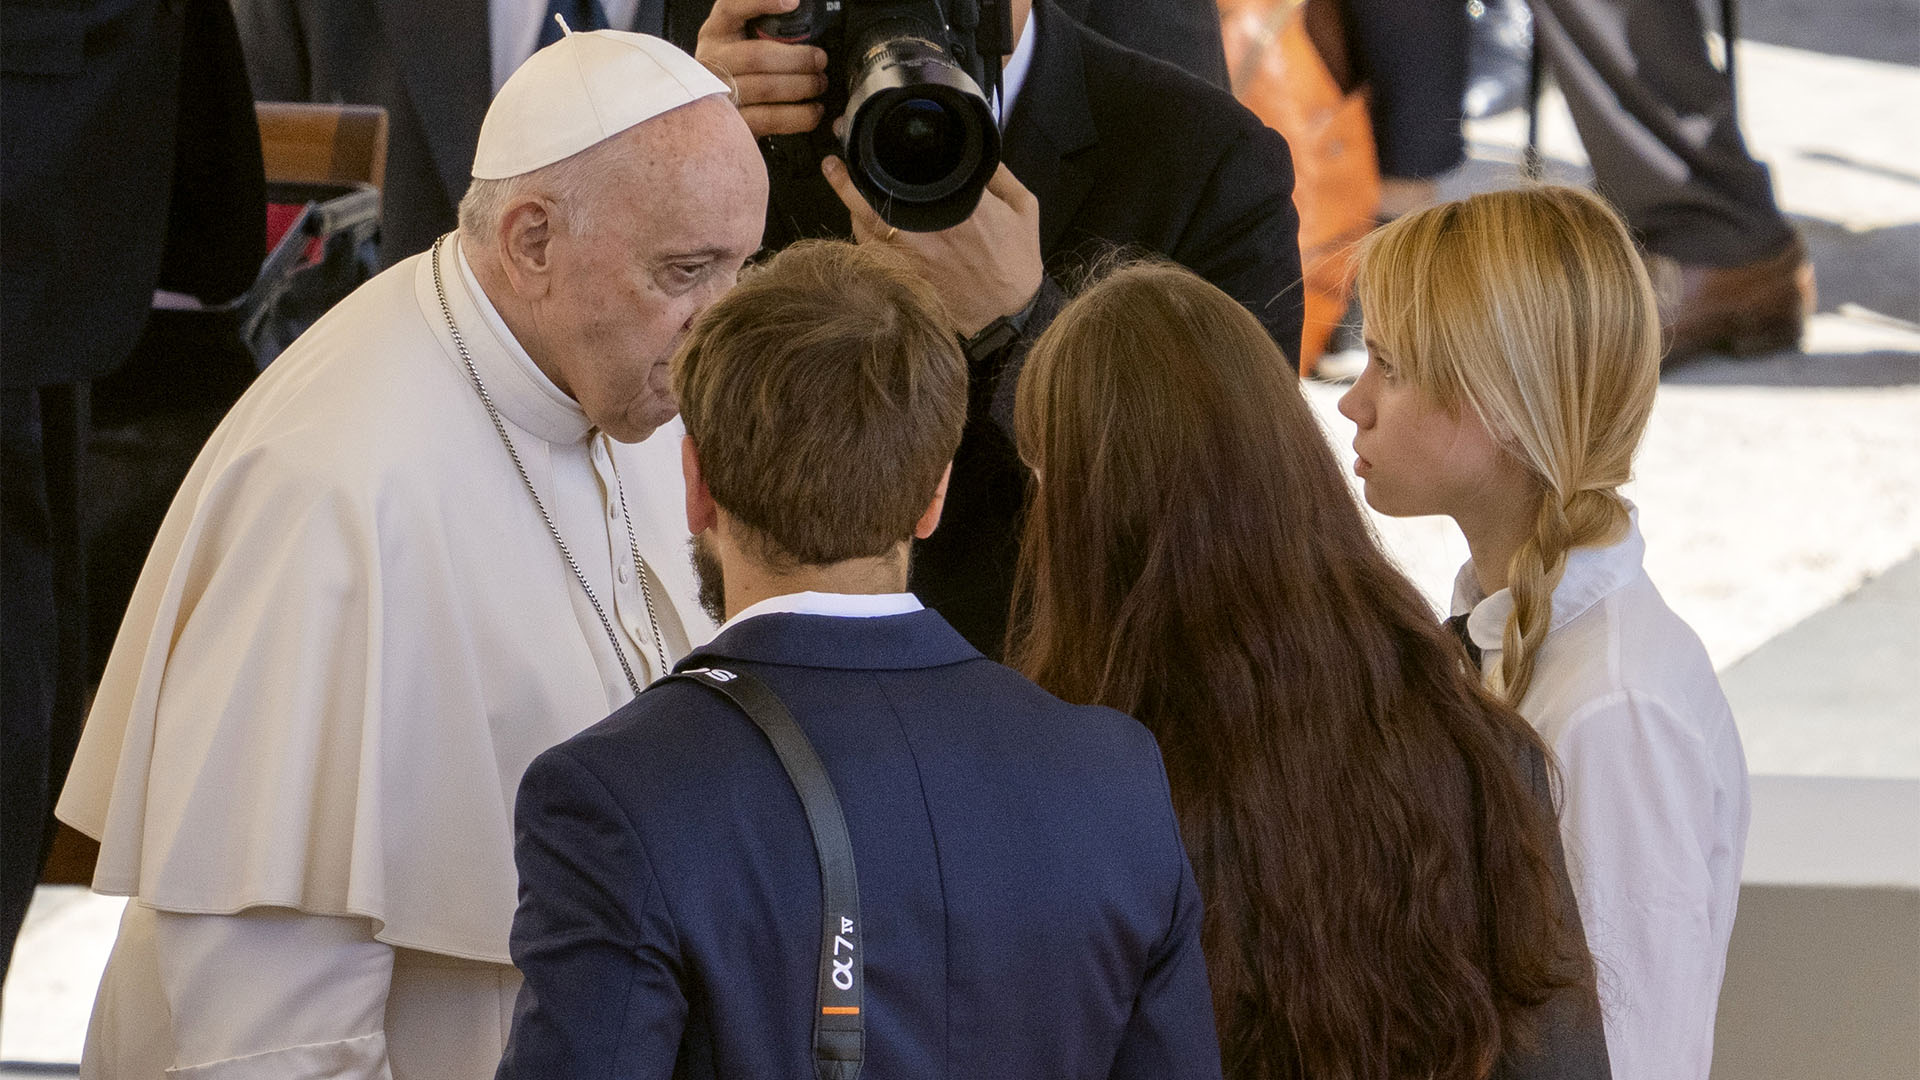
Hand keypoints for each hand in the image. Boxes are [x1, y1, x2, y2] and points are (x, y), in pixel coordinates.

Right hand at [695, 0, 829, 136]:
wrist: (719, 112)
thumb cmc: (740, 69)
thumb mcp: (743, 39)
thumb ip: (765, 24)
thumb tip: (796, 7)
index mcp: (716, 32)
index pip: (731, 8)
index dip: (761, 3)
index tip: (792, 3)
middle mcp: (712, 62)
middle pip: (757, 56)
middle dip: (798, 58)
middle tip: (819, 59)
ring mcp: (720, 95)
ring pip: (767, 89)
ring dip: (803, 86)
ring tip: (819, 83)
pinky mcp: (734, 124)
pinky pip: (772, 119)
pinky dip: (801, 115)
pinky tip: (814, 109)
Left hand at [822, 157, 1044, 336]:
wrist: (1007, 315)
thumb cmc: (1015, 263)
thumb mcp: (1024, 209)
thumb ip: (1000, 174)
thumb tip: (976, 151)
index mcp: (960, 204)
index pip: (914, 168)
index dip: (884, 149)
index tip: (868, 135)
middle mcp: (928, 228)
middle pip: (875, 194)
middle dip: (848, 175)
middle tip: (835, 160)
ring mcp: (910, 255)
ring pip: (864, 221)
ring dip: (847, 199)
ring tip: (839, 178)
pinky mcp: (901, 276)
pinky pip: (867, 249)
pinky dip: (858, 230)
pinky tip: (856, 217)